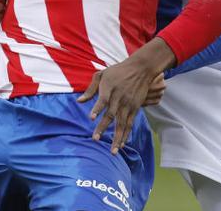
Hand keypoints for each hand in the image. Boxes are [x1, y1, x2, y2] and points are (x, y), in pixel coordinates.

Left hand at [77, 38, 175, 153]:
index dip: (97, 108)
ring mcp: (128, 104)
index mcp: (109, 87)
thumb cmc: (118, 71)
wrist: (141, 68)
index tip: (91, 118)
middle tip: (95, 139)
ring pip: (121, 123)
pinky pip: (129, 124)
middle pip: (111, 114)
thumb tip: (79, 102)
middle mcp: (119, 97)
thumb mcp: (102, 74)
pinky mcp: (135, 108)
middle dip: (103, 127)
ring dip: (116, 137)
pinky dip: (125, 135)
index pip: (103, 99)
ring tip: (112, 151)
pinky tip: (121, 145)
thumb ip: (91, 89)